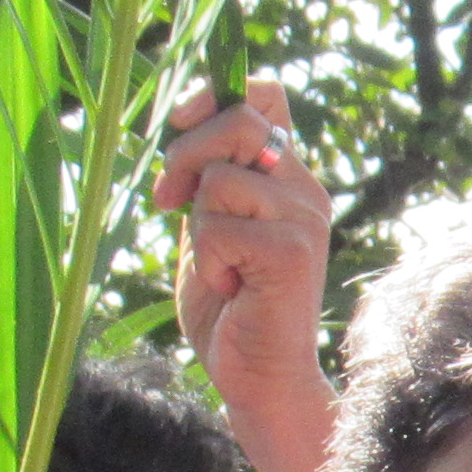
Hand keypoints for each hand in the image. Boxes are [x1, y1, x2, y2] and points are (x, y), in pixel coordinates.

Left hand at [153, 77, 339, 471]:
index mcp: (284, 175)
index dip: (217, 93)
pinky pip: (218, 227)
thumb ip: (204, 179)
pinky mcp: (292, 251)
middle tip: (168, 200)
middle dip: (186, 153)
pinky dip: (209, 261)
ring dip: (198, 228)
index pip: (265, 95)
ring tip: (221, 267)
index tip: (180, 122)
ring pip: (220, 180)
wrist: (257, 378)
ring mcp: (303, 216)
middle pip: (238, 120)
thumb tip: (183, 121)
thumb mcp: (206, 228)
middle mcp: (302, 186)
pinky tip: (232, 289)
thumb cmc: (228, 308)